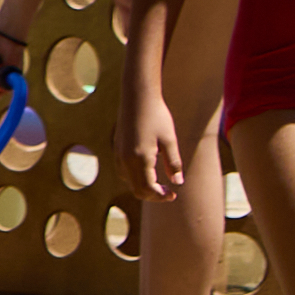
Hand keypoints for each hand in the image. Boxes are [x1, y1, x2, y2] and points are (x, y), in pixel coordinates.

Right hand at [127, 84, 185, 207]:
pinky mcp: (117, 149)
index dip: (161, 196)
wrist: (137, 97)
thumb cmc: (157, 116)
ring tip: (159, 183)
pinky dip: (135, 178)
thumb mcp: (170, 140)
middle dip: (153, 195)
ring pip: (128, 181)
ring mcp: (119, 154)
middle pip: (137, 189)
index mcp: (140, 159)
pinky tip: (147, 170)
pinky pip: (123, 171)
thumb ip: (173, 163)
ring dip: (143, 187)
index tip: (174, 195)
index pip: (148, 189)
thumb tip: (177, 182)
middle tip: (169, 192)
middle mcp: (125, 160)